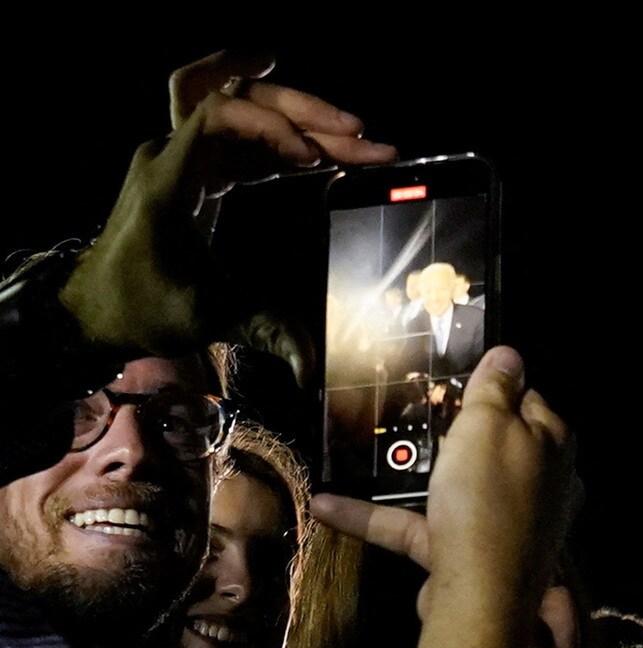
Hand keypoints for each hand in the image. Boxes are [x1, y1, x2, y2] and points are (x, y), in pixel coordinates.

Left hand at [59, 50, 395, 368]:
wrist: (97, 309)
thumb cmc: (142, 309)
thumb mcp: (206, 317)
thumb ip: (264, 330)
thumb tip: (311, 368)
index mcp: (169, 181)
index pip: (215, 115)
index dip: (269, 125)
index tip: (313, 158)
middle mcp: (173, 156)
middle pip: (233, 97)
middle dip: (299, 109)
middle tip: (357, 130)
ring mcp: (184, 158)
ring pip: (239, 108)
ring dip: (296, 115)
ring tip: (355, 132)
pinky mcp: (198, 171)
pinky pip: (242, 135)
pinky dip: (282, 135)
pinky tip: (321, 141)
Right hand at [312, 346, 575, 647]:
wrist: (479, 597)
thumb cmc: (488, 497)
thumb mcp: (487, 425)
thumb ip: (495, 387)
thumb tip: (510, 355)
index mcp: (552, 444)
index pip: (528, 400)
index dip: (493, 387)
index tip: (455, 379)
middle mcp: (539, 484)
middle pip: (494, 444)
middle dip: (454, 429)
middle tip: (409, 408)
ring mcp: (505, 522)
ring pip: (456, 487)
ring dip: (413, 472)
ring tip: (370, 451)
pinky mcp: (468, 555)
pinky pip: (420, 526)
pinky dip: (377, 515)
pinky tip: (325, 505)